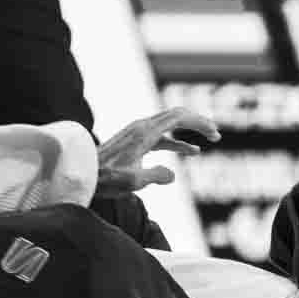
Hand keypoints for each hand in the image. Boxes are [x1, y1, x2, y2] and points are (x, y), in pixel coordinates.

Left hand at [96, 107, 217, 194]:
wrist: (82, 173)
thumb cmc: (106, 178)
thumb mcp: (133, 181)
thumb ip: (156, 176)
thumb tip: (172, 175)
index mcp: (145, 132)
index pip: (178, 117)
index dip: (198, 122)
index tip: (214, 133)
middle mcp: (142, 127)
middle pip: (177, 115)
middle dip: (198, 122)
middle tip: (216, 133)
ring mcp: (138, 133)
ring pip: (171, 125)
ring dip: (191, 131)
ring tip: (210, 138)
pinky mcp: (135, 142)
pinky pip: (163, 137)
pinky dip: (178, 141)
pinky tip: (191, 151)